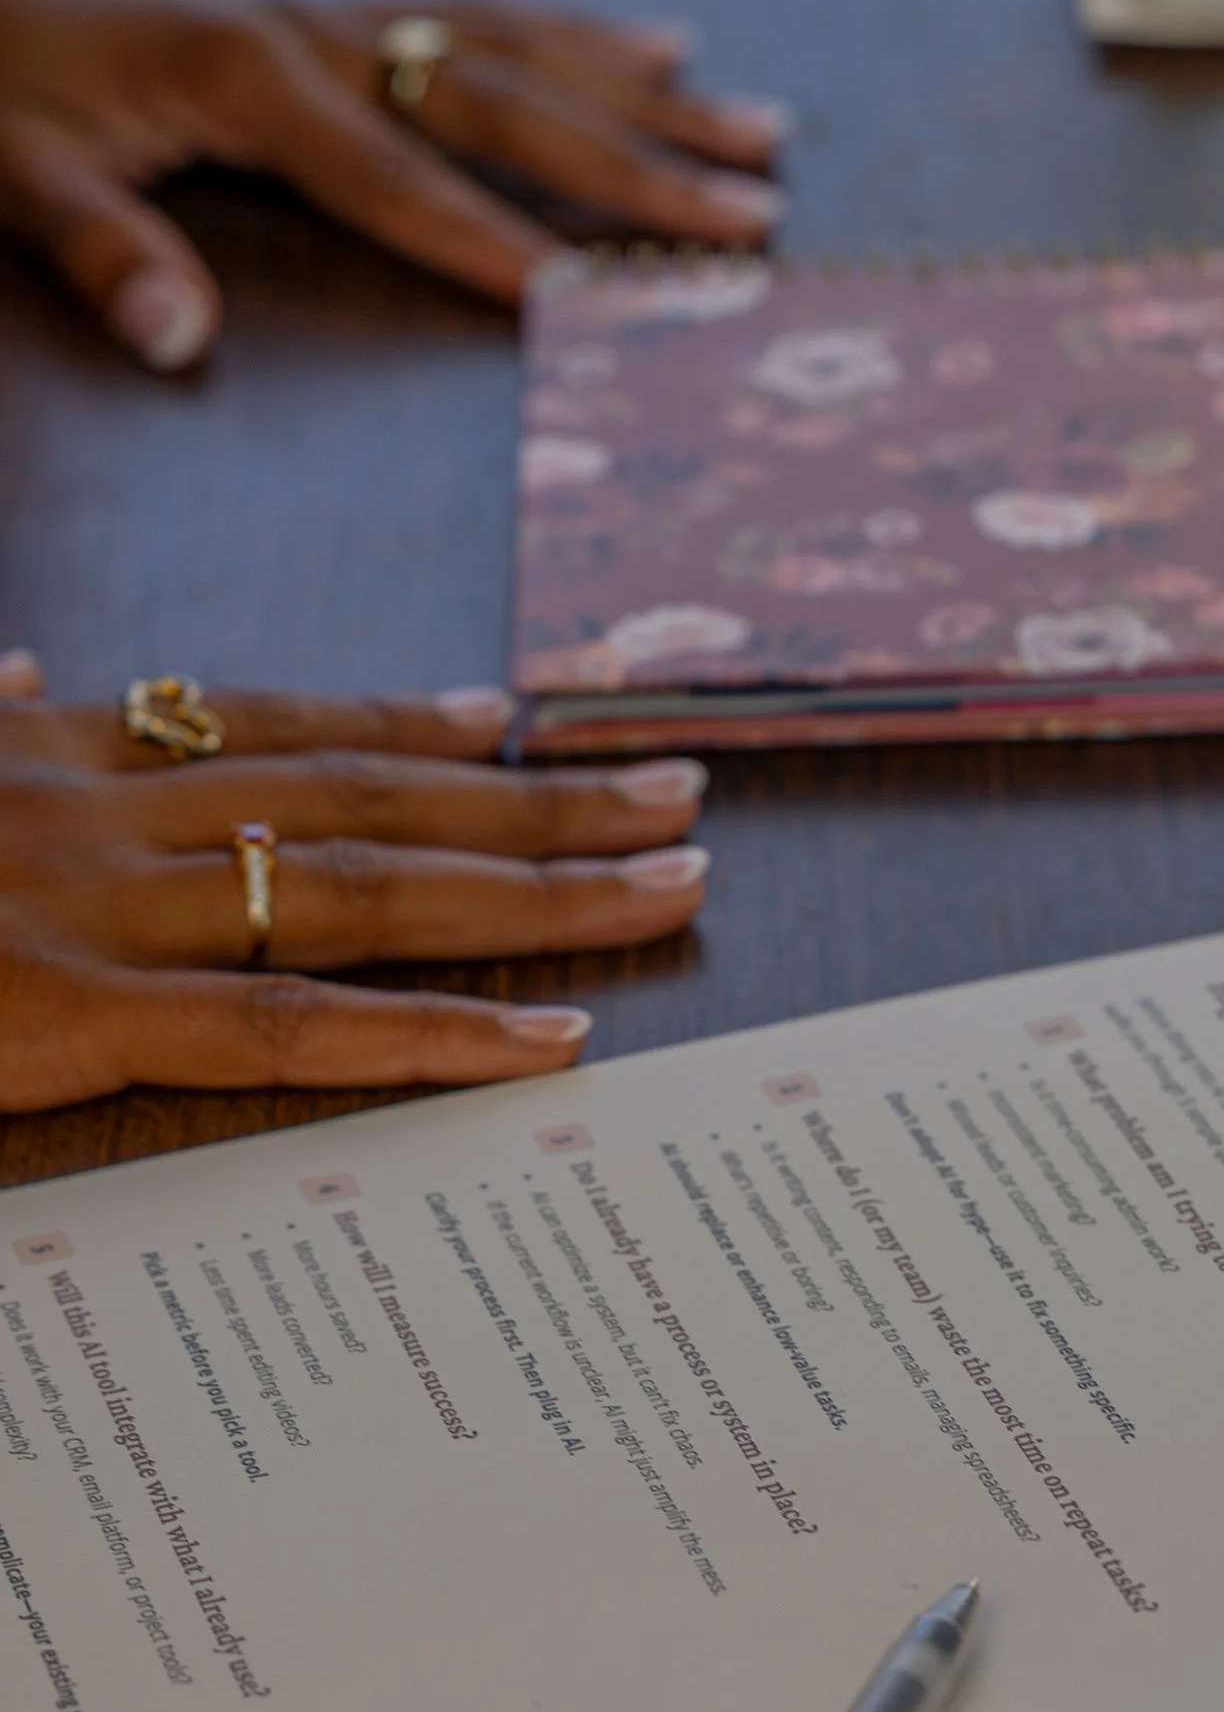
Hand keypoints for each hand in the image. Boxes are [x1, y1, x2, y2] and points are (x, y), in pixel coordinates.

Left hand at [0, 0, 788, 369]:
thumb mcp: (10, 174)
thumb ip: (96, 249)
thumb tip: (175, 337)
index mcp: (246, 81)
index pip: (396, 181)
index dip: (492, 242)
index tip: (590, 299)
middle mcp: (316, 33)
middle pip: (504, 102)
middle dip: (636, 164)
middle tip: (751, 212)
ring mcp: (339, 11)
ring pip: (520, 45)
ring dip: (647, 91)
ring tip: (760, 127)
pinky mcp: (342, 8)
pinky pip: (485, 13)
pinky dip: (582, 34)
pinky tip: (665, 48)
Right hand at [0, 658, 708, 1110]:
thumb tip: (24, 669)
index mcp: (45, 753)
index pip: (259, 728)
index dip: (395, 724)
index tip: (504, 720)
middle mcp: (97, 814)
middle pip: (363, 799)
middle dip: (531, 799)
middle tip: (671, 795)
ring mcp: (94, 909)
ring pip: (362, 891)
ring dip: (534, 887)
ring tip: (668, 885)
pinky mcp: (67, 1016)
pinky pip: (282, 1027)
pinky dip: (428, 1031)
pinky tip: (550, 1042)